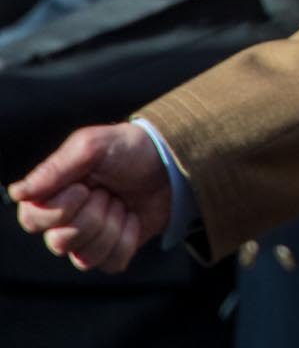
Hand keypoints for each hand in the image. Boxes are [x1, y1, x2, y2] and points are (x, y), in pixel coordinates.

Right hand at [8, 123, 170, 272]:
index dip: (61, 208)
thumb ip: (55, 168)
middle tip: (108, 192)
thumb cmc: (128, 148)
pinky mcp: (113, 250)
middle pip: (61, 242)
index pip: (32, 220)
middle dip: (94, 215)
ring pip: (85, 257)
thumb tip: (16, 193)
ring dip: (112, 226)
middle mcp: (63, 222)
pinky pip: (111, 264)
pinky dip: (128, 240)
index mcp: (51, 196)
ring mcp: (88, 240)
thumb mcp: (92, 146)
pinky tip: (133, 219)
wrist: (171, 161)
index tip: (84, 186)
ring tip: (121, 202)